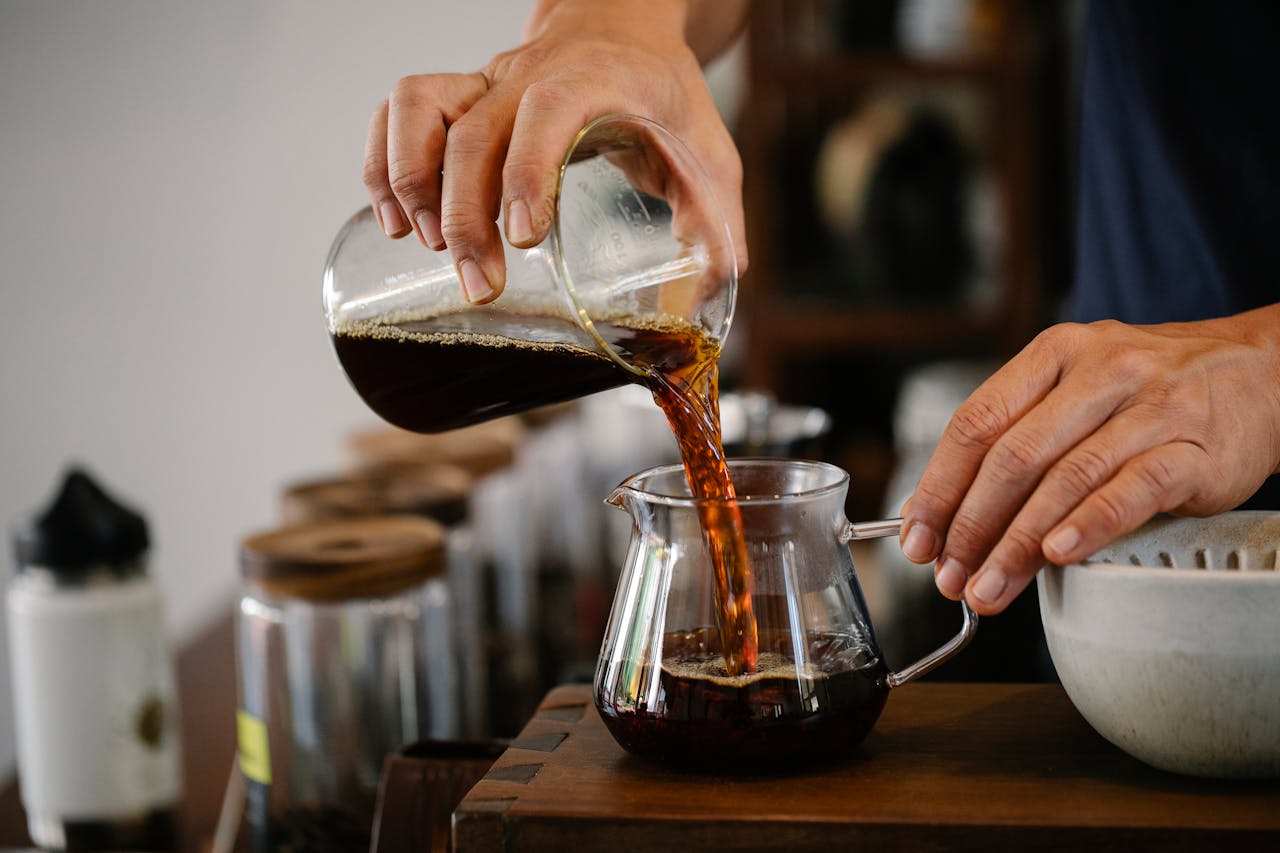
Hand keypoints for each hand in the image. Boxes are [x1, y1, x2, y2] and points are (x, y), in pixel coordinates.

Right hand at [362, 0, 747, 303]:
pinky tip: (393, 216)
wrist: (624, 27)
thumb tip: (717, 287)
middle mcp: (527, 75)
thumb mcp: (709, 153)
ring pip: (419, 107)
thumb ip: (716, 221)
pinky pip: (399, 110)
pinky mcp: (460, 96)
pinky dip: (383, 161)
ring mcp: (486, 81)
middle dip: (466, 217)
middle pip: (473, 133)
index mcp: (592, 80)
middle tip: (480, 286)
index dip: (526, 172)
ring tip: (424, 245)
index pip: (546, 112)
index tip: (523, 238)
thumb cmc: (665, 96)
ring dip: (409, 179)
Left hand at [899, 305, 1279, 615]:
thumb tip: (945, 514)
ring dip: (1018, 544)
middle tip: (949, 576)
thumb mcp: (1077, 390)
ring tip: (989, 586)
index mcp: (1054, 355)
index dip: (939, 487)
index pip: (975, 423)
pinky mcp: (1194, 450)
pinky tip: (1058, 556)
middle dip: (970, 526)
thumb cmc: (1150, 391)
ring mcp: (1150, 408)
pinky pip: (1131, 491)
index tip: (917, 538)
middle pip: (1012, 457)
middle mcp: (1099, 373)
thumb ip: (1018, 437)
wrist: (1263, 372)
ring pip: (1065, 479)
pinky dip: (1088, 526)